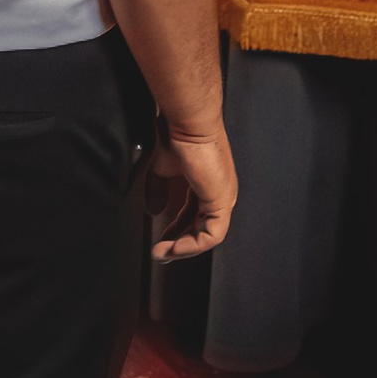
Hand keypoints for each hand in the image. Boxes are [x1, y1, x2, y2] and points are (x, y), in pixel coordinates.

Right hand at [150, 118, 235, 260]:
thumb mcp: (162, 169)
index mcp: (209, 182)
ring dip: (183, 249)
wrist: (188, 123)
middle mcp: (220, 191)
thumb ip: (158, 190)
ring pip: (208, 236)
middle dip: (179, 244)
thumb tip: (152, 211)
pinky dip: (191, 246)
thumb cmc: (178, 134)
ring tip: (163, 254)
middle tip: (161, 254)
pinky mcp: (222, 202)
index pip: (195, 215)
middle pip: (202, 228)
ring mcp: (224, 197)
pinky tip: (173, 248)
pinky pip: (211, 236)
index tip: (160, 240)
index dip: (176, 230)